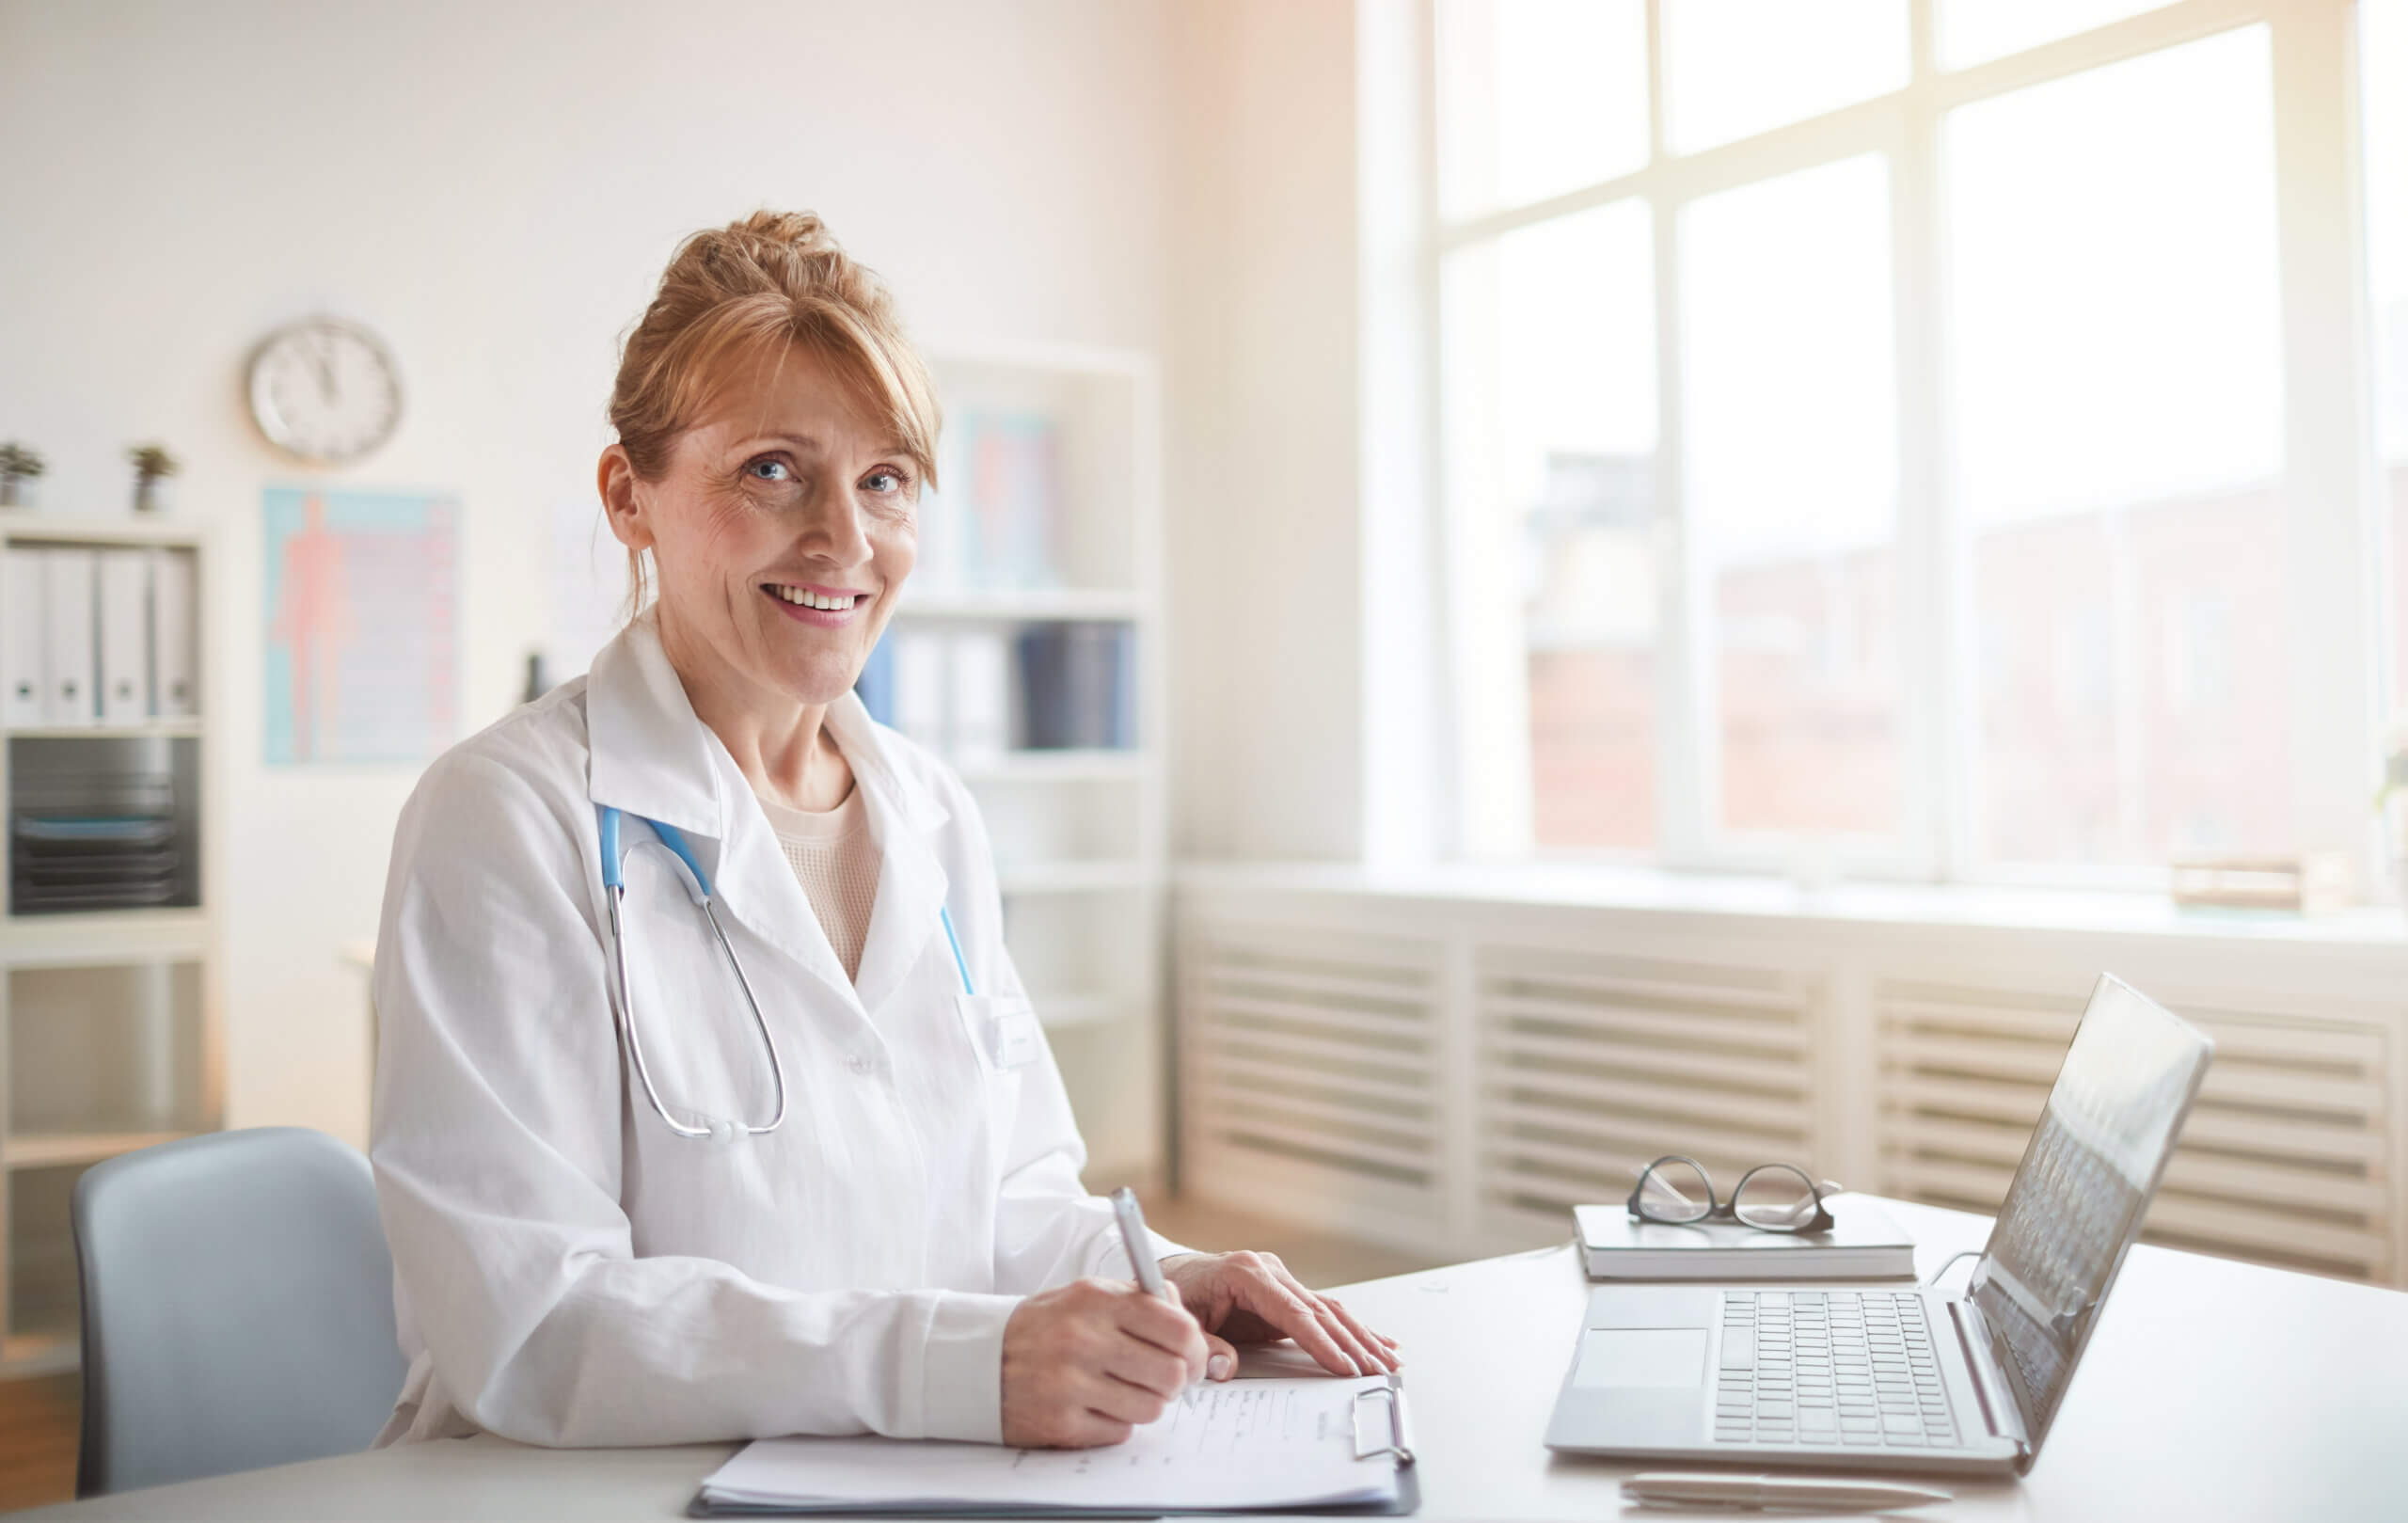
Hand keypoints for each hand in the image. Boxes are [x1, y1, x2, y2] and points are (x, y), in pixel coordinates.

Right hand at [999, 1277, 1208, 1448]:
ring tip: (1123, 1390)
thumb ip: (1139, 1300)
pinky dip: (1116, 1422)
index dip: (1194, 1346)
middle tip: (1161, 1378)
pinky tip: (1094, 1406)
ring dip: (1145, 1403)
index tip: (1189, 1355)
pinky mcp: (1060, 1424)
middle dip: (1174, 1380)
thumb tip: (1187, 1322)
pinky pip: (1120, 1431)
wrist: (977, 1362)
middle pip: (1172, 1374)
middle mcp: (1083, 1340)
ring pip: (1151, 1408)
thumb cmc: (1045, 1328)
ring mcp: (1070, 1385)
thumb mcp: (1086, 1296)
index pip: (1177, 1328)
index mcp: (1096, 1300)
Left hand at [1159, 1250, 1399, 1381]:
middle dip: (1353, 1344)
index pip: (1293, 1312)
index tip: (1344, 1366)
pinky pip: (1323, 1311)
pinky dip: (1351, 1328)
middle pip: (1320, 1311)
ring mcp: (1280, 1279)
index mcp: (1246, 1273)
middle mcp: (1269, 1271)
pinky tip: (1379, 1340)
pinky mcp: (1284, 1292)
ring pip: (1330, 1310)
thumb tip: (1226, 1367)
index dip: (1321, 1341)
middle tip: (1378, 1371)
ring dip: (1361, 1337)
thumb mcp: (1179, 1319)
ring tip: (1389, 1361)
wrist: (1167, 1274)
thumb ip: (1202, 1343)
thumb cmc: (1173, 1294)